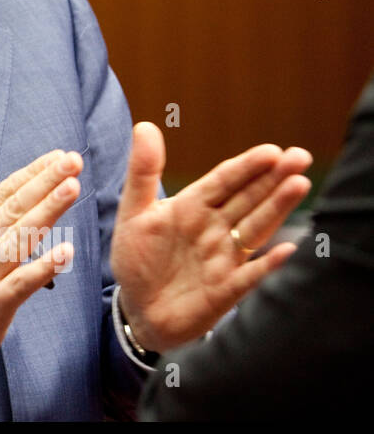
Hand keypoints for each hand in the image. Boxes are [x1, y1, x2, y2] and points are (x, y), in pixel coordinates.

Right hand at [0, 149, 79, 396]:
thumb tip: (13, 208)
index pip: (1, 196)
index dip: (30, 174)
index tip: (56, 157)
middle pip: (13, 209)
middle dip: (45, 181)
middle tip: (71, 161)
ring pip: (19, 237)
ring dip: (48, 210)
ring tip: (72, 188)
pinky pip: (22, 282)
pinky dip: (44, 266)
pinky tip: (65, 252)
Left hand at [111, 122, 311, 351]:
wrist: (137, 308)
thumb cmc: (137, 258)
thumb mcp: (133, 212)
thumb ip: (142, 172)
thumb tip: (145, 125)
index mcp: (193, 206)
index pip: (225, 180)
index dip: (247, 166)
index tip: (271, 150)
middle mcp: (215, 228)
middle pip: (249, 198)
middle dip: (274, 178)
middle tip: (299, 157)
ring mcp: (224, 257)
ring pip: (255, 228)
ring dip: (277, 208)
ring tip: (298, 184)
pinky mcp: (225, 289)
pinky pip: (250, 275)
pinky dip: (266, 263)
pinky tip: (286, 249)